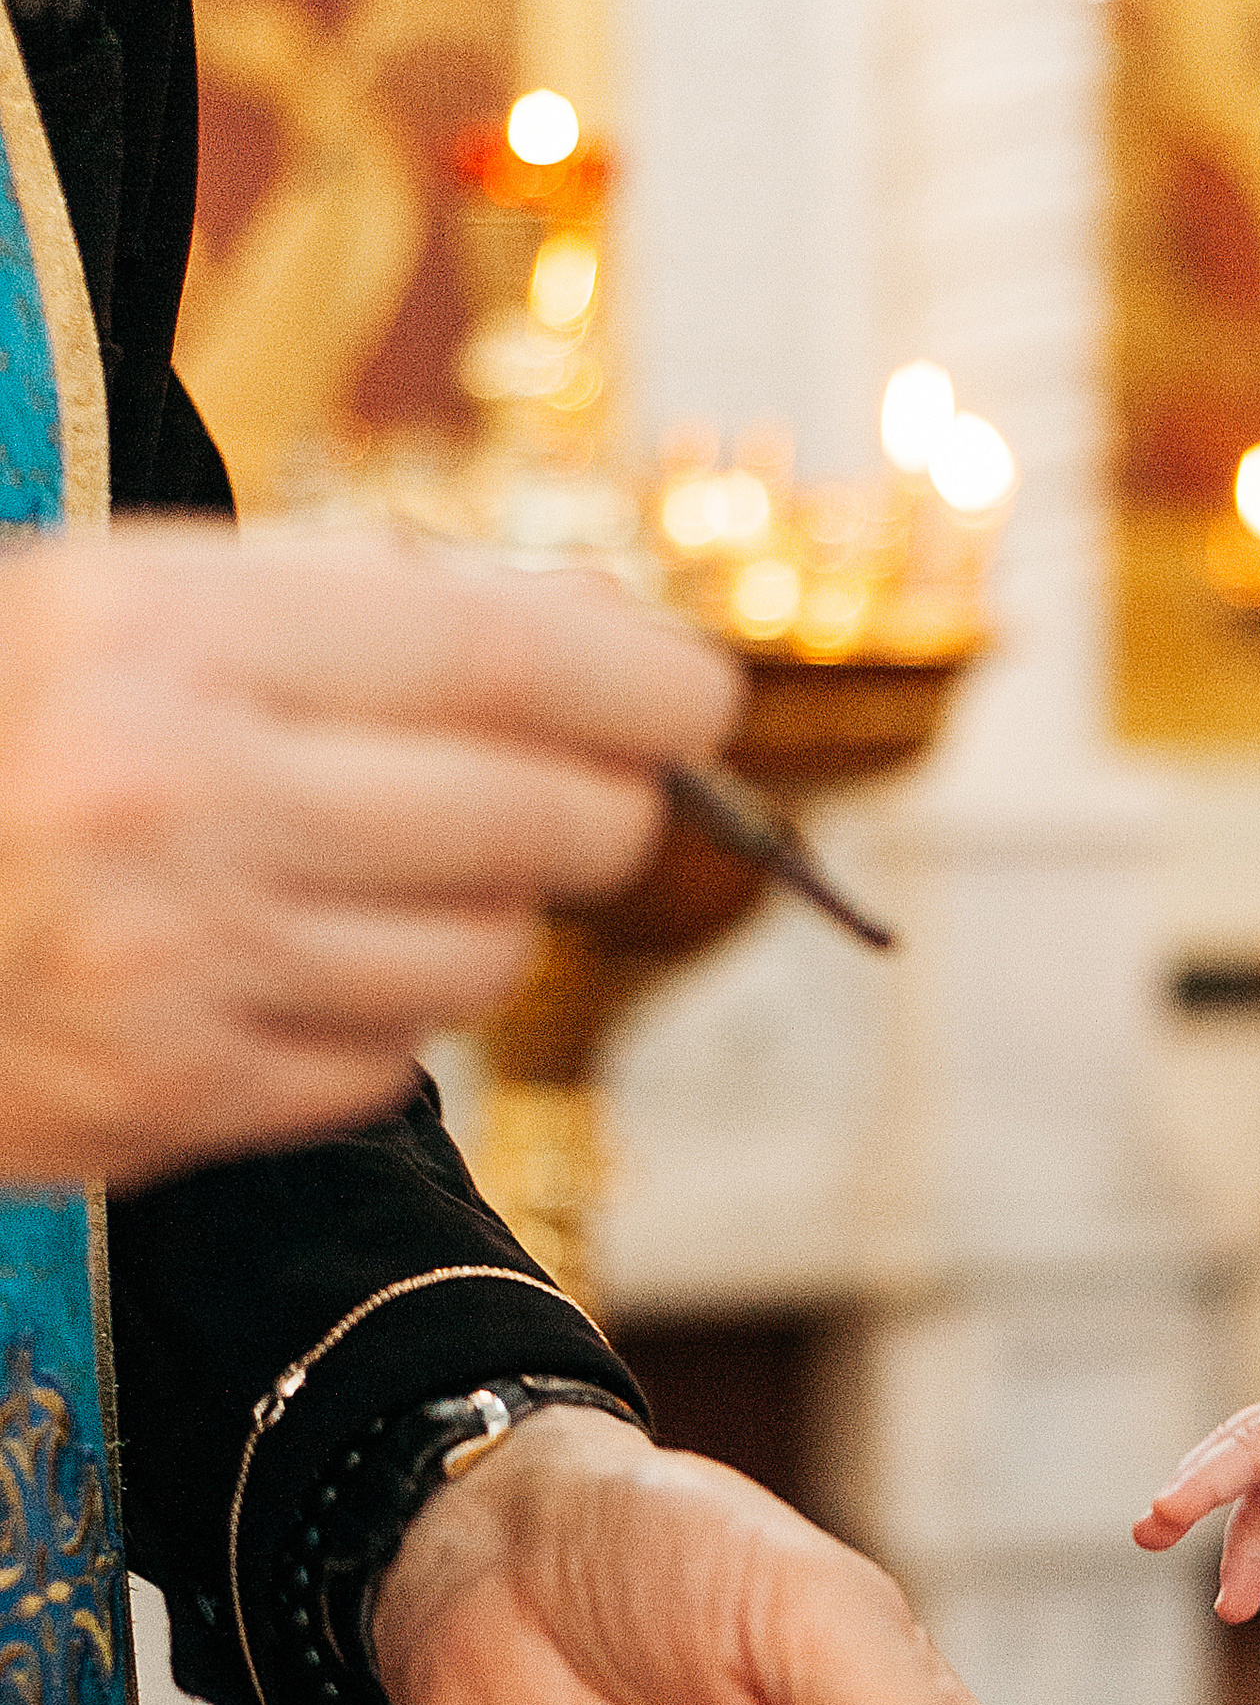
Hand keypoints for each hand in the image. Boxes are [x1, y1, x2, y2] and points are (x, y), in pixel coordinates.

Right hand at [0, 523, 736, 1188]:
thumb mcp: (113, 603)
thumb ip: (347, 610)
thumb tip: (602, 635)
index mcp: (167, 632)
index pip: (508, 655)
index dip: (644, 679)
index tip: (700, 695)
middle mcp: (184, 797)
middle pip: (541, 819)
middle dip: (598, 804)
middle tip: (592, 790)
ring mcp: (178, 966)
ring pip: (481, 956)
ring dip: (477, 915)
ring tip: (378, 869)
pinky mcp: (165, 1101)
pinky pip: (382, 1066)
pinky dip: (374, 1019)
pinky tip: (284, 963)